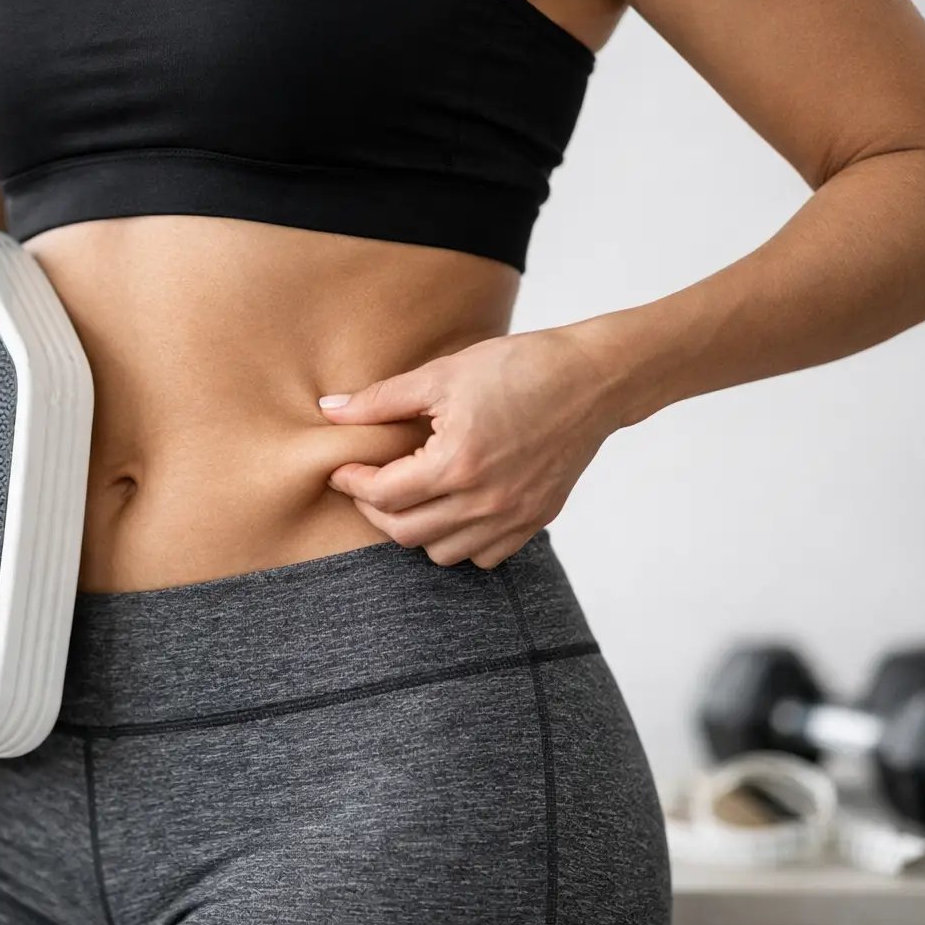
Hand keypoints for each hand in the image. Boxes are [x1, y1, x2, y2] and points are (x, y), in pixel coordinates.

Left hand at [318, 327, 621, 567]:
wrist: (594, 378)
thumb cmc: (520, 367)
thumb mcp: (443, 373)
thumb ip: (381, 400)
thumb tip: (331, 411)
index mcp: (456, 462)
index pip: (383, 495)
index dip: (352, 484)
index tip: (342, 470)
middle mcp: (484, 500)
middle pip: (405, 532)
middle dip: (375, 511)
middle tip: (366, 485)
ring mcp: (513, 516)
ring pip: (442, 553)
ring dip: (416, 530)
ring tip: (410, 497)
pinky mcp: (535, 520)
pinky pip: (484, 556)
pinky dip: (460, 542)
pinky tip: (453, 509)